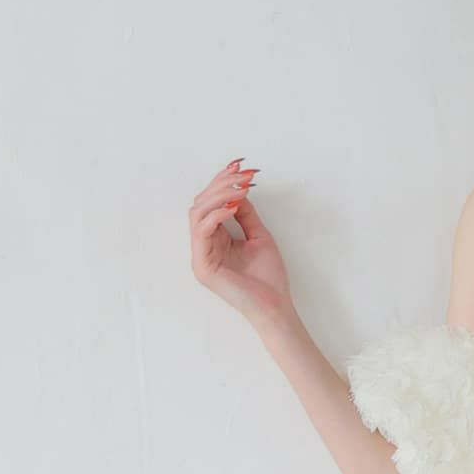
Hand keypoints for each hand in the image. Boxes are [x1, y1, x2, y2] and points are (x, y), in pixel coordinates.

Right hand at [188, 158, 292, 326]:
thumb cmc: (269, 278)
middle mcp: (204, 245)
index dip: (222, 181)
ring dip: (218, 196)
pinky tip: (233, 207)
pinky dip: (216, 215)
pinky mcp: (202, 266)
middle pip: (201, 203)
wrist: (275, 307)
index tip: (241, 165)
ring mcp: (200, 256)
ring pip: (197, 213)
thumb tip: (238, 189)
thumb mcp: (258, 236)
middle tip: (241, 175)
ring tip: (240, 189)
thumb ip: (245, 213)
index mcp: (215, 239)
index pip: (211, 203)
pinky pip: (201, 231)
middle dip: (220, 184)